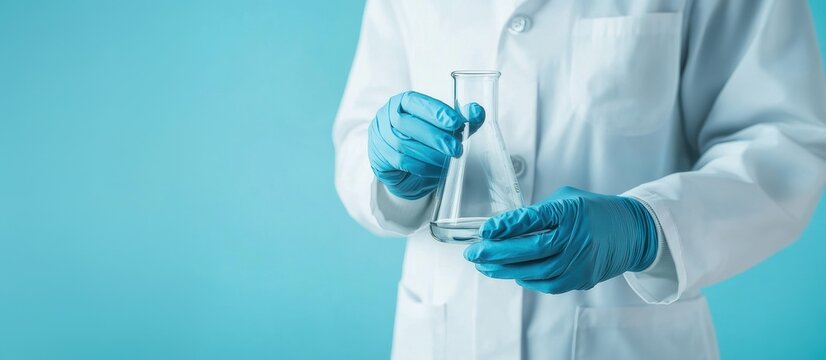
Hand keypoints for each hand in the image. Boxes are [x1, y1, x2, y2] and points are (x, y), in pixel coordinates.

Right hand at [368, 91, 484, 199]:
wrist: (402, 166)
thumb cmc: (424, 139)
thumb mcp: (444, 126)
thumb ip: (461, 118)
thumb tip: (477, 111)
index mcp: (401, 102)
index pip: (415, 101)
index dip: (435, 111)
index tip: (456, 122)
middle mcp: (386, 117)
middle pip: (407, 124)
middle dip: (435, 136)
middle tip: (456, 148)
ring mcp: (380, 138)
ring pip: (404, 145)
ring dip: (431, 154)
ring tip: (450, 159)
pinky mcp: (379, 158)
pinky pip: (402, 162)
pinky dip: (423, 166)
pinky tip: (438, 169)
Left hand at [464, 186, 657, 293]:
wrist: (631, 232)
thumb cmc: (594, 211)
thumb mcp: (566, 199)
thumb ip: (537, 212)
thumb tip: (503, 225)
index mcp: (571, 213)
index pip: (532, 220)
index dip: (506, 226)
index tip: (485, 229)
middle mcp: (576, 239)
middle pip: (529, 250)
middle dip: (496, 252)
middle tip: (473, 252)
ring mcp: (579, 262)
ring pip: (534, 271)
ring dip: (504, 269)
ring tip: (484, 265)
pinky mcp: (580, 279)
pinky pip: (546, 283)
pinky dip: (525, 279)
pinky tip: (508, 272)